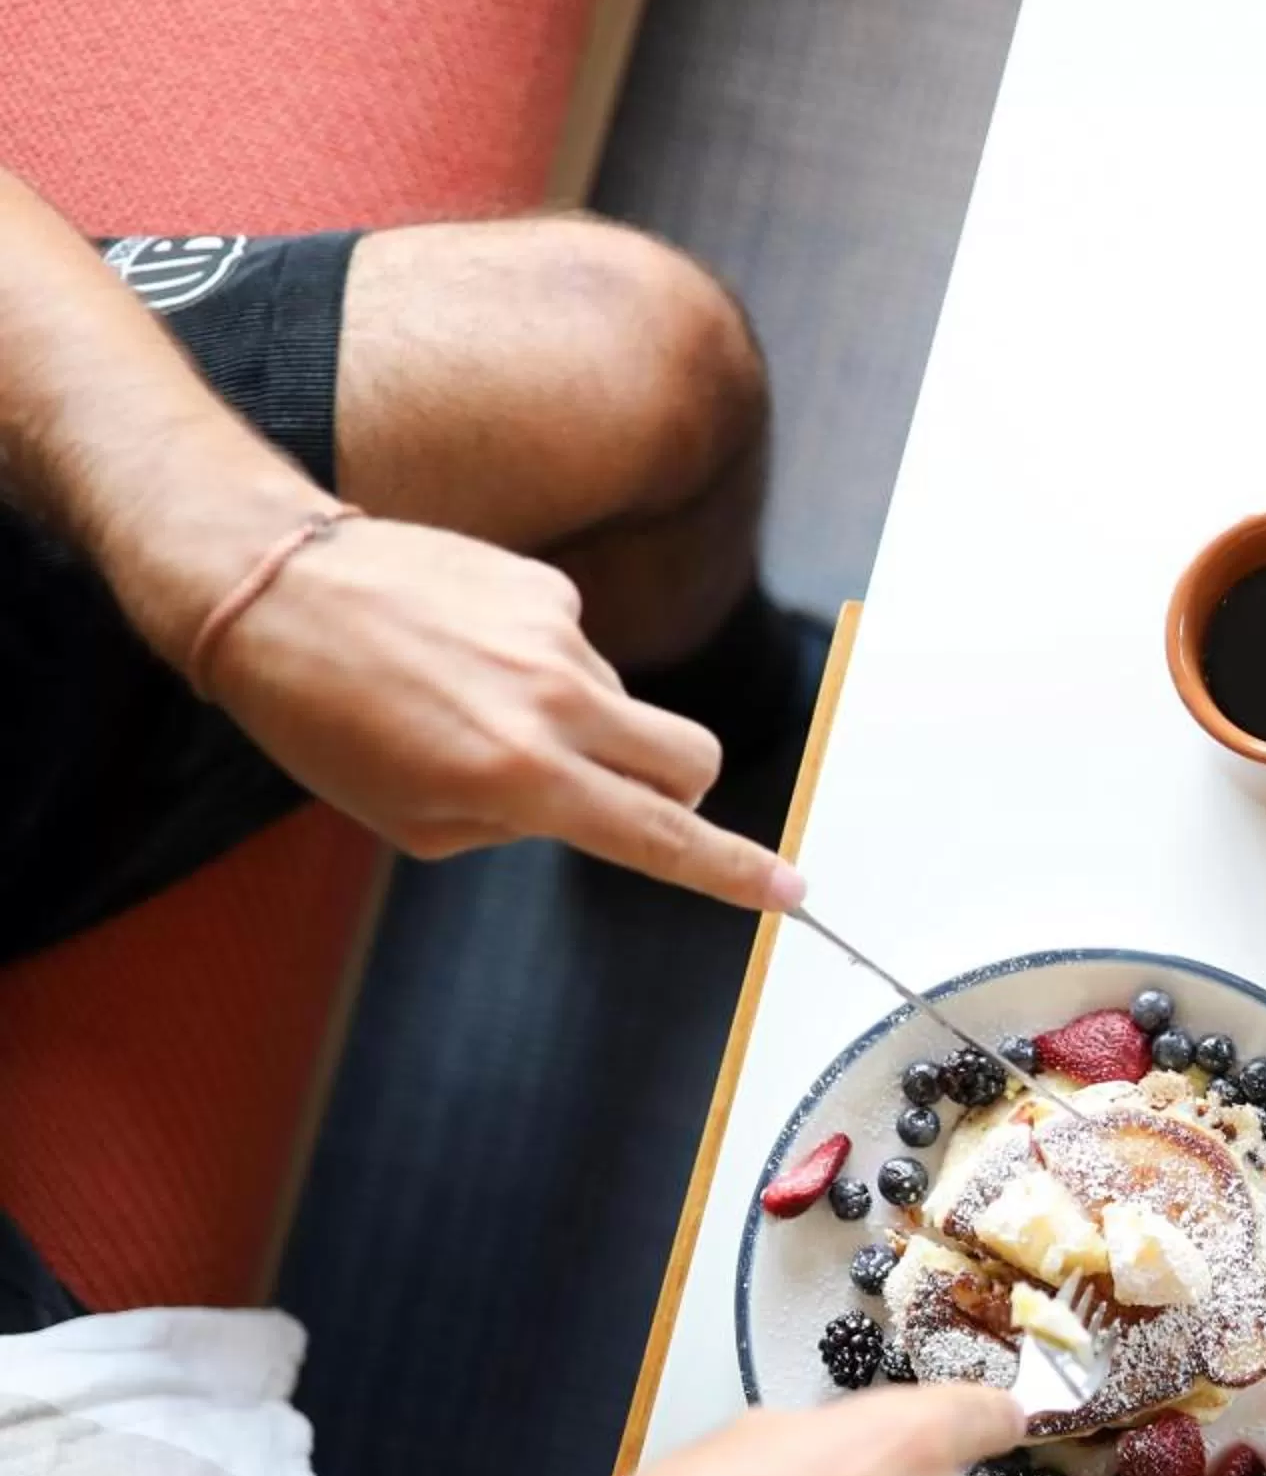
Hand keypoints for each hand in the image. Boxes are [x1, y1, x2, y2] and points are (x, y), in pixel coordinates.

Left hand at [188, 515, 800, 909]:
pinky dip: (536, 662)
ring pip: (620, 704)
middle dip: (679, 791)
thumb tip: (582, 800)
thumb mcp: (410, 818)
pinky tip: (458, 650)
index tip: (790, 890)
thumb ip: (513, 823)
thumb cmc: (320, 719)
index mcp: (520, 776)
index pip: (659, 837)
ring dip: (577, 720)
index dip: (733, 873)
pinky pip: (573, 645)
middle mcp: (554, 702)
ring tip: (466, 700)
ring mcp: (556, 635)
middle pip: (691, 760)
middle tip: (618, 793)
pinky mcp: (543, 585)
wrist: (266, 588)